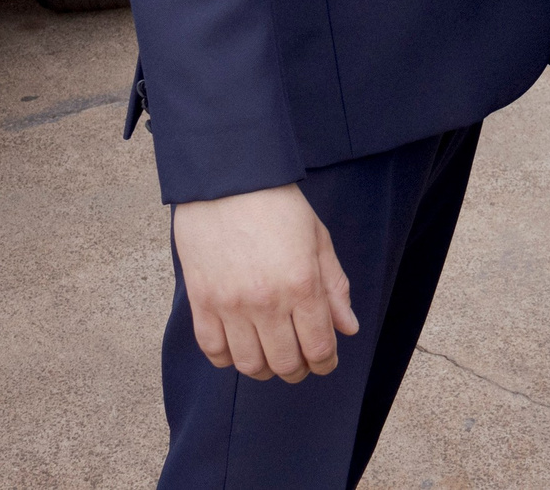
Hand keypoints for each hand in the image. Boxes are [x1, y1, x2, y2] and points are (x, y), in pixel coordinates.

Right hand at [172, 184, 358, 381]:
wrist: (227, 179)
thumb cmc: (276, 204)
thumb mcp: (318, 239)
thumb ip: (334, 287)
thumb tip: (348, 329)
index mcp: (302, 285)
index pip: (319, 348)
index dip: (326, 364)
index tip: (324, 362)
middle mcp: (267, 301)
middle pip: (285, 363)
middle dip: (297, 369)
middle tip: (298, 360)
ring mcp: (230, 304)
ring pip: (249, 364)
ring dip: (264, 367)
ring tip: (268, 354)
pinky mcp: (202, 300)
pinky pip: (213, 349)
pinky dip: (227, 357)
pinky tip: (237, 345)